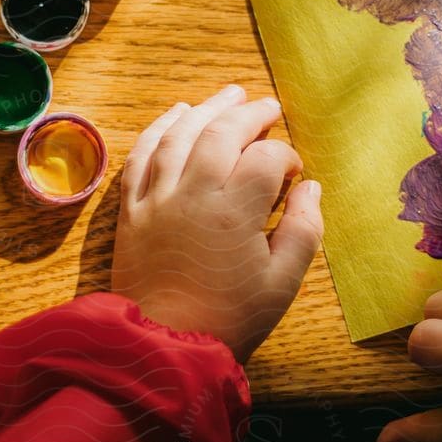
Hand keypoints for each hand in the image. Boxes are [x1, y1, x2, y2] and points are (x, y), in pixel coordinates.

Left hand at [112, 85, 323, 363]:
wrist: (163, 346)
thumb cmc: (230, 318)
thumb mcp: (282, 283)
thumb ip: (303, 230)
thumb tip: (310, 187)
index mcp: (235, 210)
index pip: (266, 158)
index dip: (286, 157)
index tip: (294, 174)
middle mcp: (193, 192)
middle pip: (222, 132)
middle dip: (249, 114)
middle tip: (267, 107)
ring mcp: (156, 197)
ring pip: (180, 135)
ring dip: (206, 109)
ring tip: (228, 95)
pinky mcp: (131, 209)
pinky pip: (141, 155)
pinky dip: (159, 129)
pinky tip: (175, 115)